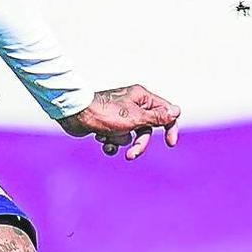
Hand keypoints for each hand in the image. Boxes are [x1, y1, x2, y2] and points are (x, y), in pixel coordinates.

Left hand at [57, 85, 179, 160]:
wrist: (74, 115)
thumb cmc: (105, 114)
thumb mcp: (136, 118)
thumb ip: (157, 117)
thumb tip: (177, 111)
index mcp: (141, 97)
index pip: (165, 112)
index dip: (170, 128)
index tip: (170, 143)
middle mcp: (132, 104)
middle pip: (147, 129)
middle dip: (139, 143)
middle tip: (131, 154)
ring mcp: (119, 115)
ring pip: (130, 136)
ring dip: (120, 141)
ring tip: (107, 139)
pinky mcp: (107, 123)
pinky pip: (116, 138)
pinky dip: (110, 142)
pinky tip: (101, 140)